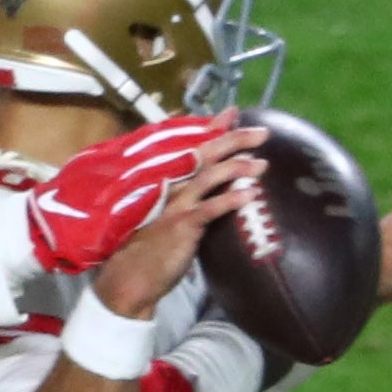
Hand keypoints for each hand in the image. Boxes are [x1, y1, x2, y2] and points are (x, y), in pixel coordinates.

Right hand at [86, 131, 267, 318]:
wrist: (130, 279)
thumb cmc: (152, 250)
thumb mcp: (170, 218)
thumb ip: (191, 200)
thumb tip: (216, 191)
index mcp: (167, 181)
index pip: (193, 148)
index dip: (213, 128)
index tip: (232, 113)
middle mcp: (170, 185)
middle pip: (205, 154)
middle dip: (234, 140)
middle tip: (262, 132)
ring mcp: (175, 204)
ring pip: (209, 176)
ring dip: (237, 167)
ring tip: (262, 164)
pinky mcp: (181, 225)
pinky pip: (211, 208)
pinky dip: (231, 199)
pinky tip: (251, 195)